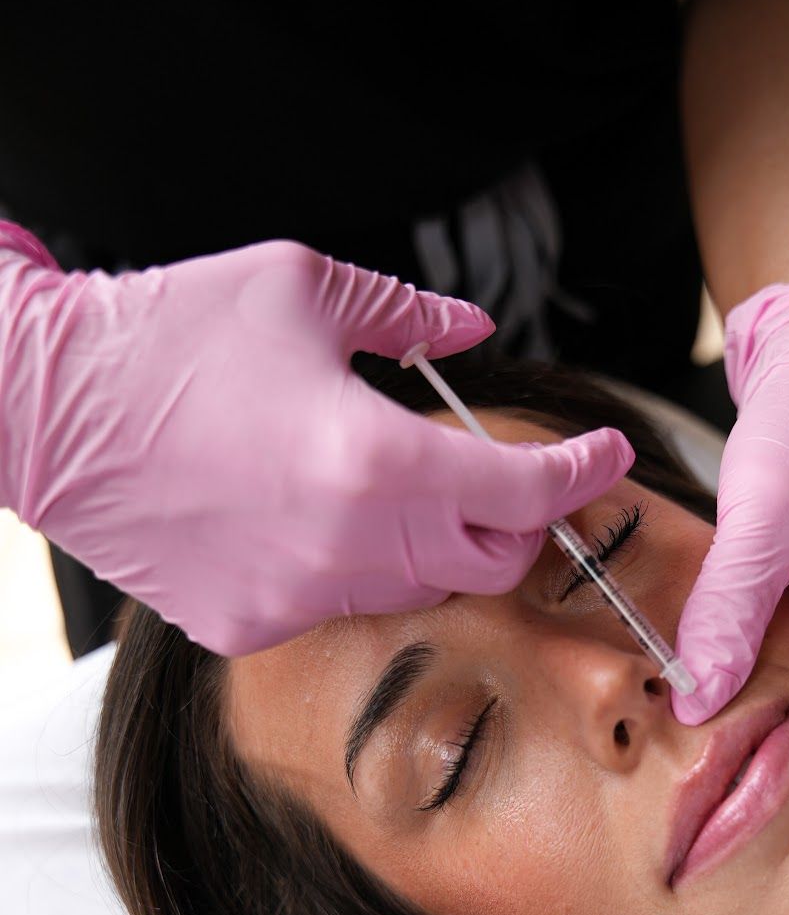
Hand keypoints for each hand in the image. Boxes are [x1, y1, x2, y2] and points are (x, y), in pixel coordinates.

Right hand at [0, 228, 632, 654]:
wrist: (42, 409)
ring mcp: (298, 599)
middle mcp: (349, 549)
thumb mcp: (303, 288)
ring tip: (376, 479)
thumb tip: (475, 335)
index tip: (606, 458)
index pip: (525, 493)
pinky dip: (349, 566)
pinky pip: (339, 605)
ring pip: (416, 589)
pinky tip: (299, 516)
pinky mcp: (250, 626)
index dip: (582, 474)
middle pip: (489, 561)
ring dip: (430, 543)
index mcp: (375, 459)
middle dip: (513, 519)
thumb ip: (411, 318)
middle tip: (495, 471)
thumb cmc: (167, 334)